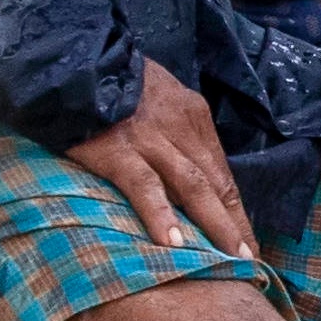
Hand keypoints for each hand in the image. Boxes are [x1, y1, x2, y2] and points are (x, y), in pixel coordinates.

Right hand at [61, 57, 256, 258]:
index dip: (236, 210)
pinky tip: (172, 243)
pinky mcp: (118, 150)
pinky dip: (160, 214)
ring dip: (213, 226)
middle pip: (216, 184)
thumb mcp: (157, 101)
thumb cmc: (112, 83)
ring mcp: (150, 139)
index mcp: (192, 116)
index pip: (221, 172)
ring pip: (192, 187)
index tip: (247, 242)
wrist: (72, 58)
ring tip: (226, 261)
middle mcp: (180, 127)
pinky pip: (144, 186)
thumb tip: (187, 175)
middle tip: (249, 262)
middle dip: (234, 225)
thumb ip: (174, 133)